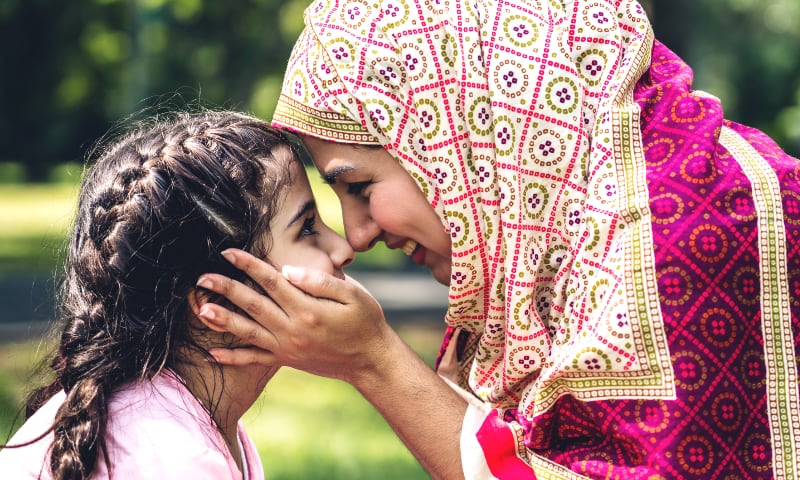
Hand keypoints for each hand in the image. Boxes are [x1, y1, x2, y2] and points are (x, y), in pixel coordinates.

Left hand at [195, 249, 391, 382]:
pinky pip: (254, 360)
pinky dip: (232, 358)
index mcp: (307, 308)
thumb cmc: (366, 322)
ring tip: (200, 309)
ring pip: (247, 332)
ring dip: (222, 320)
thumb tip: (287, 271)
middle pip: (252, 305)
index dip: (248, 265)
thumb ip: (320, 281)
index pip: (271, 281)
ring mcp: (287, 347)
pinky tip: (211, 354)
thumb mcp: (353, 295)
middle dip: (225, 289)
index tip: (228, 252)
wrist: (371, 361)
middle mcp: (292, 329)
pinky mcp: (286, 360)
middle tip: (202, 278)